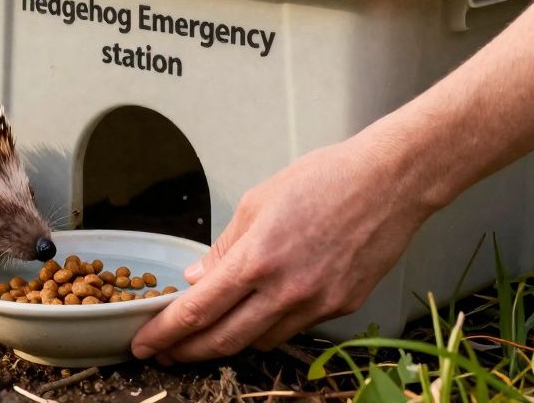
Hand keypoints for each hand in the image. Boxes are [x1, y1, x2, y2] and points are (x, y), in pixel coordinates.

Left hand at [130, 135, 431, 361]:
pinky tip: (256, 316)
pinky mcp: (341, 308)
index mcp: (256, 259)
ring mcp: (316, 305)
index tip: (144, 344)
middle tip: (165, 353)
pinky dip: (267, 328)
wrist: (389, 183)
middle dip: (187, 352)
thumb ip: (224, 248)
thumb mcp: (258, 202)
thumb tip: (196, 279)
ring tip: (207, 336)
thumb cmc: (325, 180)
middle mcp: (285, 291)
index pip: (198, 311)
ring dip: (227, 343)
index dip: (165, 333)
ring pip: (259, 341)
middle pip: (223, 340)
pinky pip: (293, 329)